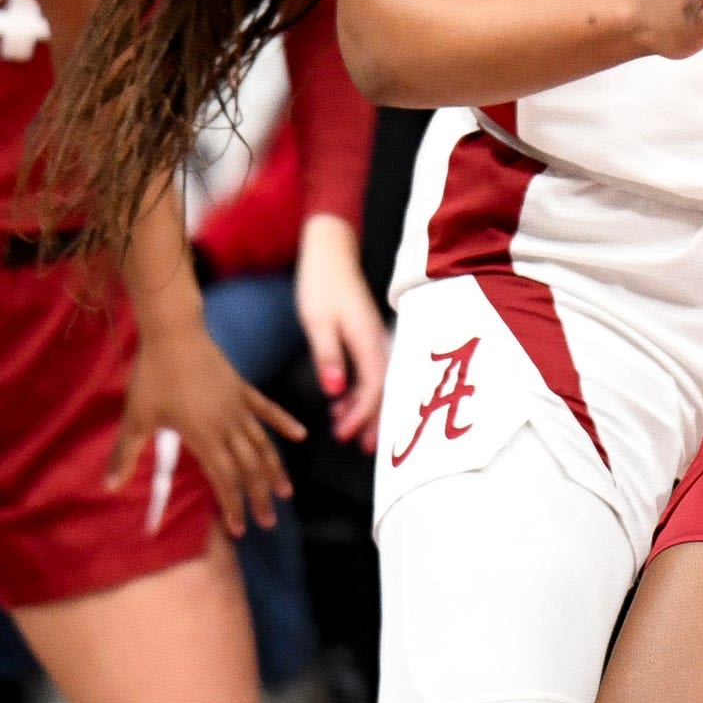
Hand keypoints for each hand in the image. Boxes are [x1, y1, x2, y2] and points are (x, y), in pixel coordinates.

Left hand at [112, 309, 305, 534]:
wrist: (174, 333)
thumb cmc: (153, 376)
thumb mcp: (136, 418)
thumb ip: (126, 454)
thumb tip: (108, 486)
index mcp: (204, 437)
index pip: (224, 479)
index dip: (232, 505)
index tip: (239, 529)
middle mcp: (227, 426)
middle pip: (249, 467)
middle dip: (259, 497)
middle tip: (269, 522)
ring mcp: (238, 406)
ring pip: (262, 444)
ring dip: (274, 470)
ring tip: (286, 492)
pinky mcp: (242, 389)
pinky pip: (267, 410)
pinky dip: (283, 423)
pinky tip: (300, 435)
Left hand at [296, 214, 388, 451]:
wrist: (330, 253)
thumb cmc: (322, 284)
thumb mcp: (317, 321)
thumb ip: (328, 356)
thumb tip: (335, 390)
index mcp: (368, 339)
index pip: (374, 386)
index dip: (362, 415)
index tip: (343, 434)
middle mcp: (378, 342)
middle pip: (385, 390)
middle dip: (376, 421)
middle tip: (362, 449)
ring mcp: (374, 340)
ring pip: (378, 383)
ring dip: (365, 409)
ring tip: (343, 429)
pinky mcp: (366, 338)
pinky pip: (370, 373)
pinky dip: (358, 393)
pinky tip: (339, 403)